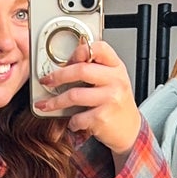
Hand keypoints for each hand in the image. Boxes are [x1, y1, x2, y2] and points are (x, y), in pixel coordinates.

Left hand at [42, 39, 141, 158]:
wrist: (129, 129)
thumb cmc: (116, 102)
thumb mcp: (112, 79)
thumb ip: (95, 68)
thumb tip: (66, 63)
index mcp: (116, 67)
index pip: (99, 48)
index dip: (79, 51)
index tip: (65, 60)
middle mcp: (116, 80)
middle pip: (81, 70)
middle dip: (58, 76)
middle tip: (47, 81)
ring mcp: (111, 99)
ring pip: (74, 95)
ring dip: (55, 102)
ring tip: (47, 105)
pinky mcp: (103, 118)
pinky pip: (78, 117)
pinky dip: (71, 121)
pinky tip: (72, 122)